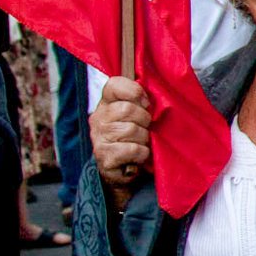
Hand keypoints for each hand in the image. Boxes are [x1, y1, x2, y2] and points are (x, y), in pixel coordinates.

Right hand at [89, 76, 153, 209]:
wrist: (121, 170)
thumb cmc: (133, 137)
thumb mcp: (136, 115)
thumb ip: (141, 101)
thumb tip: (157, 92)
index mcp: (106, 103)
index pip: (114, 85)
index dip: (134, 91)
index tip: (146, 103)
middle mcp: (98, 118)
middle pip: (127, 109)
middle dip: (144, 119)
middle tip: (146, 128)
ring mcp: (99, 138)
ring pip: (131, 129)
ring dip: (144, 138)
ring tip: (141, 142)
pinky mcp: (104, 157)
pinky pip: (133, 149)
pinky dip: (142, 153)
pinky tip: (139, 155)